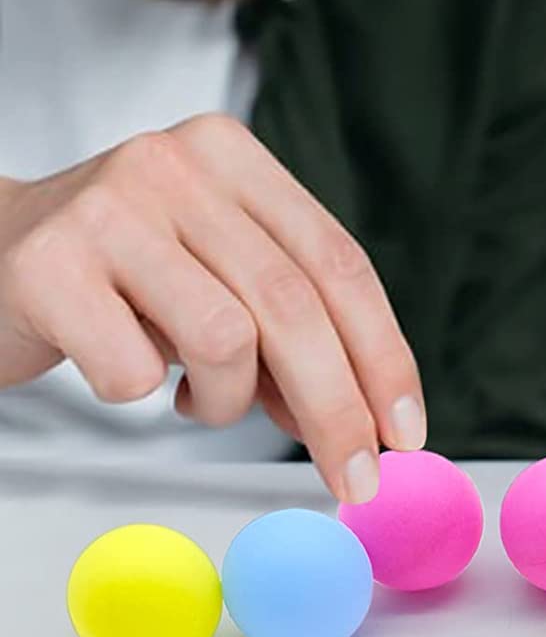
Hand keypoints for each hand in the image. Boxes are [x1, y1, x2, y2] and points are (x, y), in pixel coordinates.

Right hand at [0, 115, 424, 502]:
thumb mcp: (219, 280)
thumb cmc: (121, 278)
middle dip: (338, 408)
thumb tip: (369, 421)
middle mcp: (177, 165)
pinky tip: (122, 366)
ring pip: (225, 340)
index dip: (384, 353)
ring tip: (198, 396)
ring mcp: (109, 206)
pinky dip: (139, 393)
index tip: (406, 430)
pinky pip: (134, 372)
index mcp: (234, 157)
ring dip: (225, 402)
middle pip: (295, 305)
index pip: (340, 261)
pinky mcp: (48, 264)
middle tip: (356, 480)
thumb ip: (291, 331)